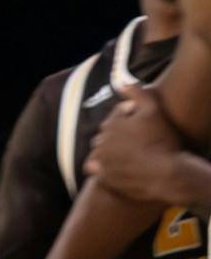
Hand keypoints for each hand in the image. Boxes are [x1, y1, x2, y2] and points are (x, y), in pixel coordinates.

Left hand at [86, 83, 184, 202]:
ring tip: (126, 153)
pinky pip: (93, 167)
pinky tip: (112, 165)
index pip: (116, 116)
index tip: (144, 127)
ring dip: (107, 149)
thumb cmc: (162, 140)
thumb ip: (137, 93)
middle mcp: (102, 140)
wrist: (166, 174)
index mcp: (111, 123)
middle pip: (106, 133)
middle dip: (118, 134)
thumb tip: (121, 83)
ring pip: (98, 150)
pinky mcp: (103, 175)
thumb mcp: (153, 110)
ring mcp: (101, 159)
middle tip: (136, 141)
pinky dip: (98, 165)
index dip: (130, 119)